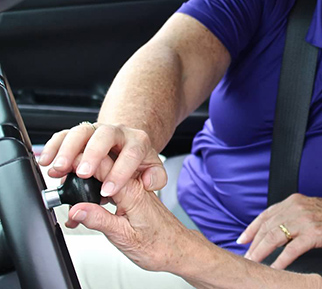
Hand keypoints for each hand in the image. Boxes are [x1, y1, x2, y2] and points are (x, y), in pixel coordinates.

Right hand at [37, 122, 165, 197]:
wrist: (126, 143)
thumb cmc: (137, 162)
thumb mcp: (153, 170)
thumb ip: (155, 178)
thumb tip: (147, 182)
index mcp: (138, 141)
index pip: (132, 153)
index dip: (120, 172)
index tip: (108, 191)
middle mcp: (117, 132)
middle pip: (105, 135)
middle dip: (93, 154)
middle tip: (83, 173)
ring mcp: (96, 130)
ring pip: (81, 131)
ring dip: (67, 150)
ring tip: (58, 169)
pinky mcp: (78, 133)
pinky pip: (63, 134)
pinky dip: (52, 146)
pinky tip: (46, 161)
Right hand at [66, 157, 196, 272]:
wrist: (176, 247)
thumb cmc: (157, 244)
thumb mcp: (125, 237)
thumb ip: (100, 221)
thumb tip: (76, 210)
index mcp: (133, 191)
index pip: (104, 167)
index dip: (82, 164)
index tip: (62, 169)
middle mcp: (133, 184)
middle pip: (102, 161)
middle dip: (79, 162)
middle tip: (59, 172)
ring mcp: (131, 185)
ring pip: (104, 168)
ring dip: (84, 170)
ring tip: (65, 179)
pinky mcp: (128, 192)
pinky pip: (107, 180)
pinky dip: (90, 184)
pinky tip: (79, 196)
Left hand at [238, 194, 321, 268]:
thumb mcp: (310, 209)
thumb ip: (293, 216)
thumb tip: (276, 231)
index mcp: (294, 201)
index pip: (266, 215)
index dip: (252, 228)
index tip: (242, 240)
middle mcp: (296, 208)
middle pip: (267, 227)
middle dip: (254, 244)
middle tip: (246, 257)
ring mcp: (305, 220)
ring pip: (275, 237)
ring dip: (261, 252)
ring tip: (254, 263)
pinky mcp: (315, 234)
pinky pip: (292, 249)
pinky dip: (280, 260)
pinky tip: (274, 268)